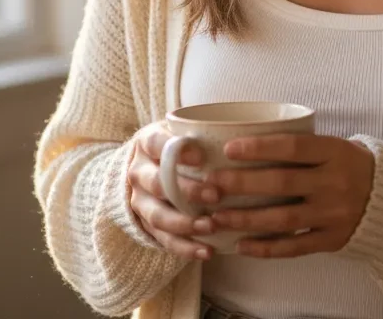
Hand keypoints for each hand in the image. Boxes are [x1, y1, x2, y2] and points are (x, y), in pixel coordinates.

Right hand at [126, 121, 217, 259]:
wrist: (144, 166)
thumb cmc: (174, 144)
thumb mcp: (179, 129)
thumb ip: (200, 130)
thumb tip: (244, 130)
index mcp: (146, 142)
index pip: (157, 144)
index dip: (178, 151)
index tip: (202, 158)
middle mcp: (138, 172)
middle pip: (158, 183)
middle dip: (187, 191)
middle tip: (216, 194)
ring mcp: (139, 201)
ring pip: (158, 215)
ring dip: (185, 223)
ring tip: (211, 226)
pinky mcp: (146, 225)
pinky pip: (163, 240)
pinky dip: (185, 248)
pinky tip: (207, 251)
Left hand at [196, 134, 374, 257]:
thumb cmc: (350, 164)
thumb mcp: (334, 145)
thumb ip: (302, 146)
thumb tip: (251, 140)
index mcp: (335, 152)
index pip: (292, 148)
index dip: (260, 148)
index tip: (230, 148)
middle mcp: (334, 183)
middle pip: (281, 184)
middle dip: (242, 184)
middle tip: (212, 183)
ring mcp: (333, 215)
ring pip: (282, 219)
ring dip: (246, 219)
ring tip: (217, 217)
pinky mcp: (332, 240)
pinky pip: (294, 247)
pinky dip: (266, 248)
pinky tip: (241, 245)